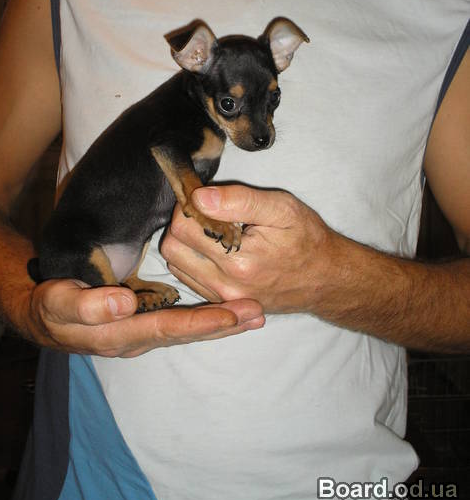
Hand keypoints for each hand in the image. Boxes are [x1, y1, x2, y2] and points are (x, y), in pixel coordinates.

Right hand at [27, 278, 264, 356]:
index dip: (200, 322)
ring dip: (221, 324)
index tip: (232, 315)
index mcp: (119, 334)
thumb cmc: (51, 307)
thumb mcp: (57, 303)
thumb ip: (87, 306)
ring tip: (254, 314)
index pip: (166, 327)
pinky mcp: (144, 327)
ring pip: (186, 331)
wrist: (43, 319)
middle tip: (258, 313)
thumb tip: (124, 304)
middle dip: (223, 325)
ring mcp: (142, 335)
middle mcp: (137, 339)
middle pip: (185, 333)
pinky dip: (205, 320)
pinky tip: (227, 314)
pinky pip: (179, 324)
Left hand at [161, 184, 345, 313]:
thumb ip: (239, 200)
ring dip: (184, 242)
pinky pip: (188, 277)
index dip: (189, 204)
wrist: (326, 278)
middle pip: (172, 247)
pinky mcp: (222, 303)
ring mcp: (222, 299)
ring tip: (211, 229)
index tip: (205, 196)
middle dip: (182, 223)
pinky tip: (214, 247)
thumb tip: (200, 197)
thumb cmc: (307, 239)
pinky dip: (192, 258)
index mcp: (239, 261)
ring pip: (175, 264)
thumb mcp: (281, 208)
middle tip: (206, 211)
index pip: (183, 227)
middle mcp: (226, 286)